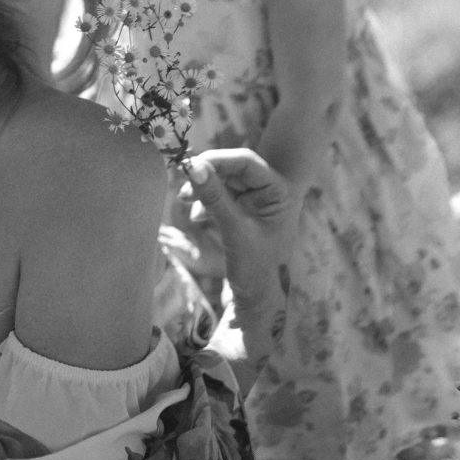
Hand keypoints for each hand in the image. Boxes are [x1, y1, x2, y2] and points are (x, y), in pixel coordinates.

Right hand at [181, 149, 290, 309]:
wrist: (257, 299)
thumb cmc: (256, 269)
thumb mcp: (235, 231)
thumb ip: (215, 198)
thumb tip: (194, 167)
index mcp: (277, 191)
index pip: (246, 162)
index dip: (218, 159)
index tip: (191, 164)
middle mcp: (267, 190)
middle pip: (232, 168)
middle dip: (207, 174)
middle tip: (183, 183)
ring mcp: (253, 200)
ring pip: (223, 180)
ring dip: (202, 188)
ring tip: (184, 200)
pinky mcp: (240, 210)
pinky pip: (220, 195)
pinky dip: (205, 201)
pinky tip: (196, 216)